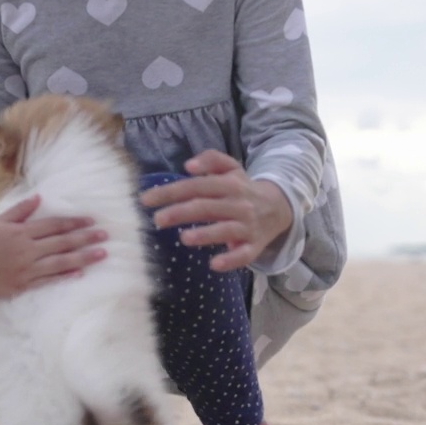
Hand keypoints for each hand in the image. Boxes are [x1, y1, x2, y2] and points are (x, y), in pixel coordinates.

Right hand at [0, 195, 106, 298]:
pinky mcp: (22, 285)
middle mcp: (26, 250)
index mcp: (21, 232)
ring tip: (101, 254)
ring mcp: (26, 269)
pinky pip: (48, 280)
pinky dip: (64, 276)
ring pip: (60, 262)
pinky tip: (80, 272)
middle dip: (85, 238)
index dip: (74, 222)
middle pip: (62, 242)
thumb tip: (39, 198)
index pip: (54, 225)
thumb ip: (20, 211)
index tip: (92, 221)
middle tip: (105, 236)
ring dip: (83, 257)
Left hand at [139, 150, 291, 271]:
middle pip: (207, 207)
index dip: (171, 192)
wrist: (279, 207)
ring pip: (226, 230)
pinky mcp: (254, 246)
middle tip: (157, 220)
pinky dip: (231, 261)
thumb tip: (188, 165)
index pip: (197, 186)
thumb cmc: (243, 189)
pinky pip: (244, 255)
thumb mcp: (232, 168)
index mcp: (229, 184)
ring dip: (206, 235)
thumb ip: (211, 159)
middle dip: (181, 212)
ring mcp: (247, 226)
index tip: (146, 199)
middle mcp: (239, 204)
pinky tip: (215, 265)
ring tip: (184, 238)